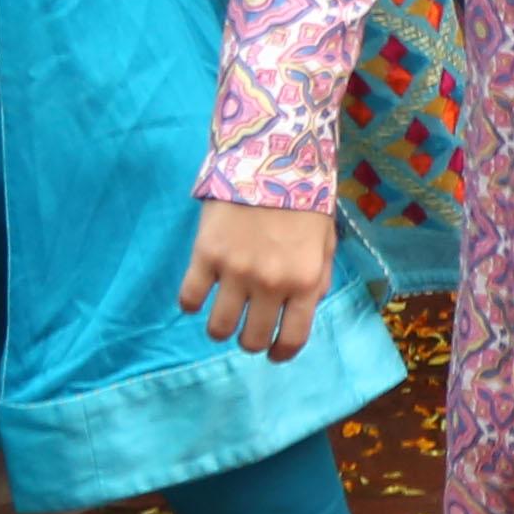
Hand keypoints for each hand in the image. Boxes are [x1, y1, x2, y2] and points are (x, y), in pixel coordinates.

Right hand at [179, 202, 338, 357]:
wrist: (271, 158)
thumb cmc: (303, 201)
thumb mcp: (325, 242)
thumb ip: (317, 279)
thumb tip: (305, 308)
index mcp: (304, 281)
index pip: (293, 338)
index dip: (282, 353)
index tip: (274, 354)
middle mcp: (270, 284)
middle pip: (252, 339)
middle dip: (251, 341)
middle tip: (248, 330)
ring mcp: (235, 272)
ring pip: (218, 328)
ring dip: (221, 329)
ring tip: (224, 316)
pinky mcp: (205, 256)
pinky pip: (189, 299)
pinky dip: (191, 303)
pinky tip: (199, 293)